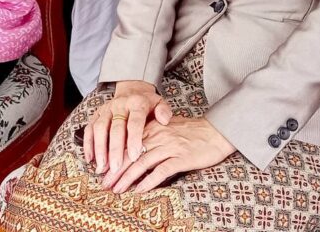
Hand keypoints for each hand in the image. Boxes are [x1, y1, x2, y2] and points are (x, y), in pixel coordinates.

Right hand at [84, 80, 171, 176]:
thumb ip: (164, 111)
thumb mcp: (160, 103)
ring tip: (101, 167)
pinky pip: (89, 128)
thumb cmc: (147, 103)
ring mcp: (106, 110)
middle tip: (115, 168)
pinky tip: (90, 159)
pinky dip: (88, 144)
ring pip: (99, 128)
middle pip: (115, 128)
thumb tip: (165, 120)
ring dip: (99, 148)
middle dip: (114, 149)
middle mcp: (119, 106)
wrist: (132, 90)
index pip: (135, 121)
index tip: (134, 157)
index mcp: (136, 104)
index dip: (133, 139)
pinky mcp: (96, 114)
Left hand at [105, 116, 234, 192]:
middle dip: (115, 170)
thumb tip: (132, 149)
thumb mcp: (166, 127)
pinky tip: (139, 191)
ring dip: (127, 178)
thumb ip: (150, 135)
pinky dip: (148, 181)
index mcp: (152, 127)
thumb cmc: (191, 131)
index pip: (127, 143)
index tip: (103, 170)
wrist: (216, 131)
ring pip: (141, 163)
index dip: (113, 157)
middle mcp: (157, 136)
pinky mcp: (181, 158)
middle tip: (104, 184)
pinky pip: (160, 171)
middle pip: (130, 154)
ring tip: (116, 189)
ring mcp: (169, 147)